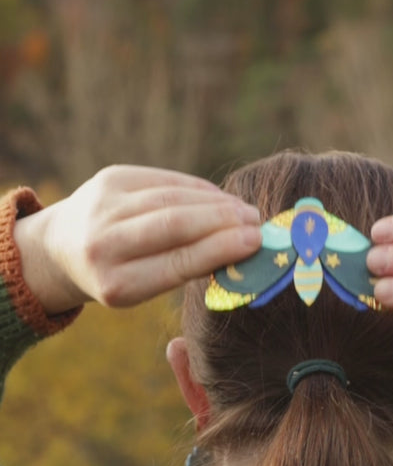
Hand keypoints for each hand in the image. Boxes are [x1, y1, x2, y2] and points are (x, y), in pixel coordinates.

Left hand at [14, 165, 260, 313]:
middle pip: (174, 224)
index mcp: (115, 284)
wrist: (62, 248)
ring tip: (245, 210)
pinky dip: (196, 189)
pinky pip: (163, 180)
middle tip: (257, 223)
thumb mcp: (142, 287)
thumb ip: (183, 269)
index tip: (255, 243)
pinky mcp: (109, 178)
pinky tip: (220, 198)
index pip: (178, 263)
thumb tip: (242, 247)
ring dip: (215, 202)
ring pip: (171, 198)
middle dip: (222, 221)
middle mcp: (103, 244)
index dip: (220, 250)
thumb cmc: (119, 274)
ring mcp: (103, 206)